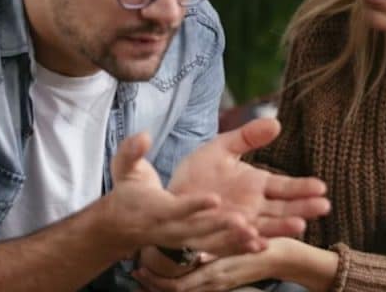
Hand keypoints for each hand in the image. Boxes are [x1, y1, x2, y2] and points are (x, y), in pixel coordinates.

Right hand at [102, 132, 256, 256]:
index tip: (213, 199)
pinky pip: (219, 249)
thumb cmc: (128, 192)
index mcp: (157, 209)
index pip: (176, 208)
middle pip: (199, 229)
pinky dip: (238, 249)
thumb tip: (143, 136)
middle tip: (244, 221)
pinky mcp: (195, 244)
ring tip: (259, 237)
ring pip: (212, 242)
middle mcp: (173, 229)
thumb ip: (132, 152)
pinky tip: (262, 245)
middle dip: (220, 226)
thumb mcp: (125, 168)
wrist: (123, 224)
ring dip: (235, 240)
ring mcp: (185, 240)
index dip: (193, 205)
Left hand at [133, 238, 293, 291]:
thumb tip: (198, 256)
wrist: (283, 257)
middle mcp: (212, 283)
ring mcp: (218, 284)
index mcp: (213, 274)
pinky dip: (180, 281)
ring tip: (147, 273)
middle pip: (175, 290)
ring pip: (183, 290)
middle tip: (136, 271)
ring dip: (163, 284)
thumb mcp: (239, 247)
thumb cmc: (262, 247)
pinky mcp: (223, 282)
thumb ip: (220, 254)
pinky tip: (173, 271)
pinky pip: (195, 287)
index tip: (139, 268)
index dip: (155, 279)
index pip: (176, 285)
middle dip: (153, 284)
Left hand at [169, 118, 330, 242]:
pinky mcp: (221, 236)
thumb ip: (247, 136)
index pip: (285, 187)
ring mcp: (239, 223)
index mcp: (256, 185)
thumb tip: (276, 122)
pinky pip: (237, 241)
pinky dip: (249, 243)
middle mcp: (253, 207)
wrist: (170, 196)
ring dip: (282, 227)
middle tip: (323, 206)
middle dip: (302, 208)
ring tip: (299, 225)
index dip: (303, 187)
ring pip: (266, 226)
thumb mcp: (222, 148)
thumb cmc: (198, 173)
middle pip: (283, 209)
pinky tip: (260, 241)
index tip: (321, 187)